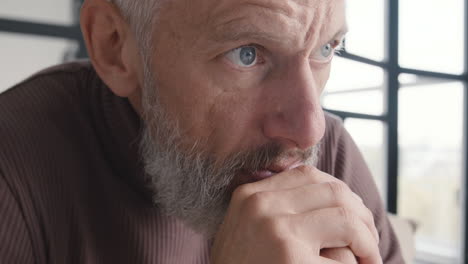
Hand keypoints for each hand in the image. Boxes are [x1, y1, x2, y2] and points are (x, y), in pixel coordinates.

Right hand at [210, 166, 381, 263]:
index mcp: (249, 195)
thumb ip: (273, 207)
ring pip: (346, 218)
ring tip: (370, 258)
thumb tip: (323, 188)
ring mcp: (275, 230)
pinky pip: (344, 258)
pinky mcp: (290, 259)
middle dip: (361, 215)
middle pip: (333, 191)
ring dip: (368, 240)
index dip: (339, 192)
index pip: (308, 174)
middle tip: (369, 241)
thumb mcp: (246, 230)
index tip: (351, 214)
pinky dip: (361, 263)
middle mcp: (260, 205)